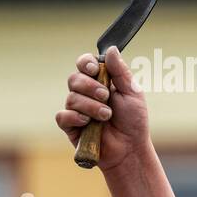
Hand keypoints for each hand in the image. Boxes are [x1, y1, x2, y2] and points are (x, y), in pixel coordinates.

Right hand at [55, 46, 150, 171]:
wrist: (131, 147)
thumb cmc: (134, 121)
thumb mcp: (133, 93)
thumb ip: (121, 72)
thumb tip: (111, 49)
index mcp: (100, 82)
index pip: (84, 64)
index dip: (85, 63)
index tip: (94, 69)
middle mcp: (85, 93)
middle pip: (74, 79)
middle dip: (91, 87)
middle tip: (106, 96)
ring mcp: (76, 109)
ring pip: (71, 98)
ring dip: (91, 106)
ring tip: (107, 116)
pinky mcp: (69, 126)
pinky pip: (63, 116)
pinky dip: (76, 118)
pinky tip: (89, 124)